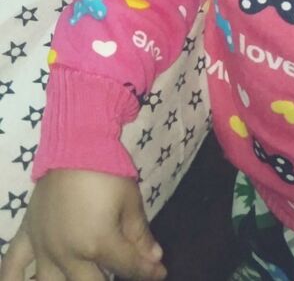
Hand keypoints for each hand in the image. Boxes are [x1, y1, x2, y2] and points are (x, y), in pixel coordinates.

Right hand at [0, 170, 166, 280]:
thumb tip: (154, 260)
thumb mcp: (131, 201)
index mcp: (99, 243)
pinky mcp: (27, 236)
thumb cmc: (107, 170)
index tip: (159, 272)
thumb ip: (140, 235)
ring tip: (84, 274)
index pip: (128, 268)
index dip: (148, 272)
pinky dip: (14, 280)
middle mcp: (68, 254)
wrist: (75, 144)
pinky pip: (12, 266)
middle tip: (120, 268)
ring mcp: (44, 248)